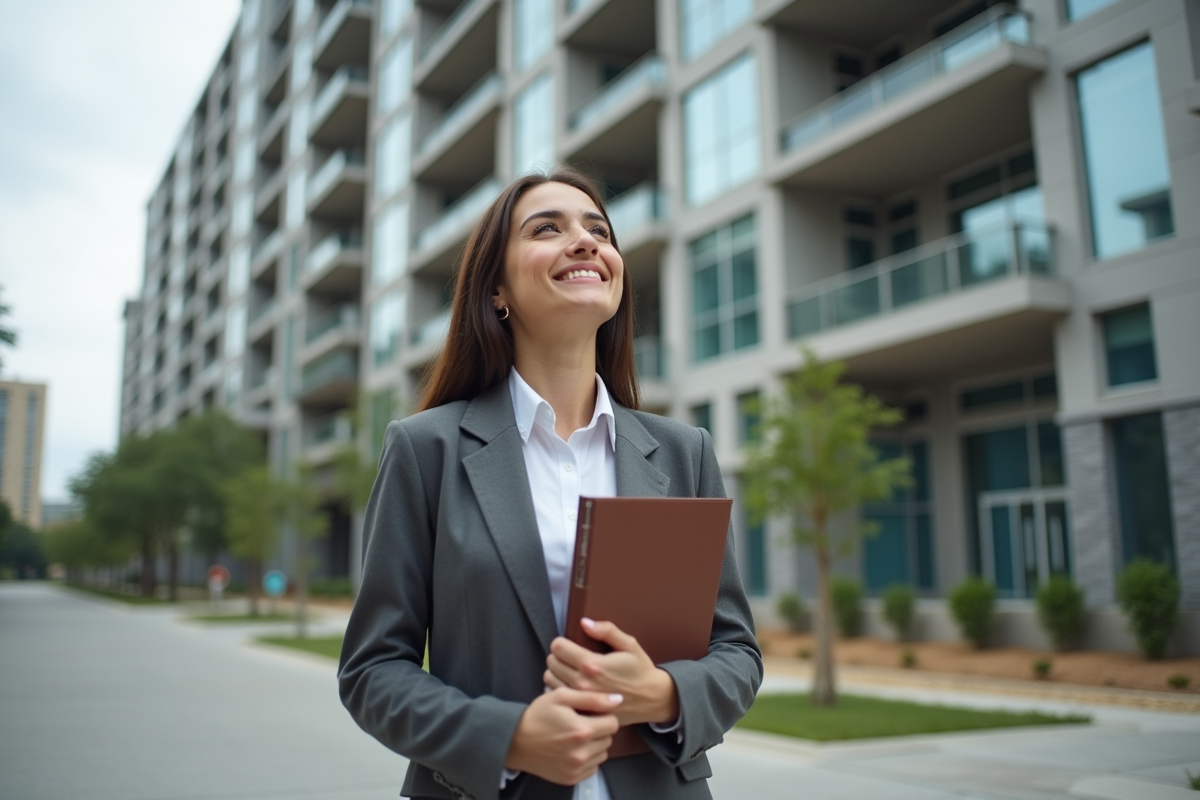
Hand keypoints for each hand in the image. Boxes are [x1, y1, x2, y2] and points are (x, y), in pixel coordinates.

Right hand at [504, 687, 621, 785]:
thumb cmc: (537, 715)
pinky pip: (593, 768)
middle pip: (609, 739)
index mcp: (582, 730)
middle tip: (581, 723)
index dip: (603, 715)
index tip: (590, 713)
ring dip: (595, 745)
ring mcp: (577, 768)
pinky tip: (572, 750)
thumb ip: (591, 697)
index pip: (613, 723)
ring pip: (603, 754)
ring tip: (576, 736)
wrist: (514, 741)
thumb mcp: (561, 696)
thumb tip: (618, 700)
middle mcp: (582, 753)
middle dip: (599, 729)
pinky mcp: (571, 779)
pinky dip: (587, 759)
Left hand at [544, 618, 679, 726]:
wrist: (652, 699)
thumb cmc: (640, 671)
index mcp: (592, 664)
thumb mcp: (629, 645)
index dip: (562, 642)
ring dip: (556, 672)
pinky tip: (570, 685)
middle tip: (569, 656)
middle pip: (551, 662)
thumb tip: (584, 622)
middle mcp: (583, 683)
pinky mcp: (582, 710)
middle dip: (558, 656)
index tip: (569, 644)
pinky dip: (560, 688)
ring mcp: (581, 699)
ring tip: (569, 670)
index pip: (558, 647)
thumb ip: (606, 631)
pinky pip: (559, 696)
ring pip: (550, 680)